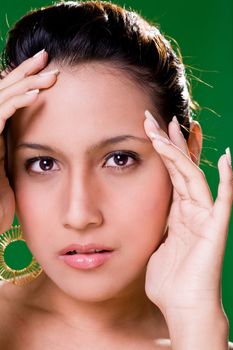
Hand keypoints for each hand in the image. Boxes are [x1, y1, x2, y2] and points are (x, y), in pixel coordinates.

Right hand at [0, 50, 58, 232]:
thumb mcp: (12, 172)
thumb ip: (19, 152)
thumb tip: (42, 145)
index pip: (6, 98)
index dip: (23, 81)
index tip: (45, 71)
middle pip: (2, 90)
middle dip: (24, 72)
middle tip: (46, 58)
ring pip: (0, 98)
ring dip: (25, 82)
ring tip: (49, 72)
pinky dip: (16, 103)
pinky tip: (35, 94)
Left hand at [143, 111, 231, 313]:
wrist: (182, 308)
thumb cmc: (167, 280)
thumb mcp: (154, 243)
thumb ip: (155, 223)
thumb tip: (145, 210)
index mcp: (176, 212)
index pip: (170, 173)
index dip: (162, 151)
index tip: (150, 130)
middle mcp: (192, 209)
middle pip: (181, 168)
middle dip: (168, 142)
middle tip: (155, 118)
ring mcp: (205, 217)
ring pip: (194, 177)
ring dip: (182, 153)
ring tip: (170, 129)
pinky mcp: (215, 229)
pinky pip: (224, 200)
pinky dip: (228, 179)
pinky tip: (228, 158)